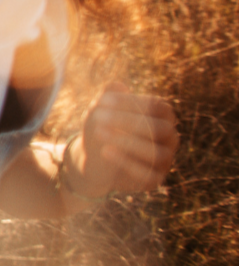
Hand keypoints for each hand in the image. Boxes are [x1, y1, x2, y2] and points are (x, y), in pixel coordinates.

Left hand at [68, 82, 178, 196]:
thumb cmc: (103, 127)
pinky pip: (147, 173)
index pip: (157, 106)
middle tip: (98, 116)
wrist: (95, 159)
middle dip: (129, 122)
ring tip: (99, 132)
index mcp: (163, 116)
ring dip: (127, 142)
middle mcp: (170, 138)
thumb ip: (109, 97)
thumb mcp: (102, 110)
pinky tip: (105, 151)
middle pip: (159, 128)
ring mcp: (165, 160)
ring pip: (156, 152)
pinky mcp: (155, 179)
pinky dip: (126, 161)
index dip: (131, 102)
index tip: (103, 100)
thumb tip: (116, 85)